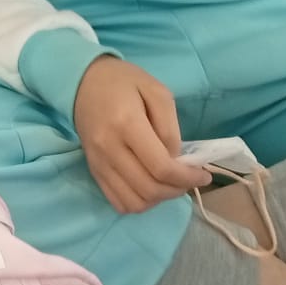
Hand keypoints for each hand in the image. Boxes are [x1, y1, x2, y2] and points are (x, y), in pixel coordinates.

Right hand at [72, 55, 210, 214]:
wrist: (82, 82)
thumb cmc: (123, 82)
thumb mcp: (156, 91)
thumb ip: (170, 127)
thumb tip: (175, 160)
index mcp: (127, 125)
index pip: (161, 167)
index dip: (187, 178)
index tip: (203, 175)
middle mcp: (109, 149)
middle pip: (149, 189)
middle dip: (176, 190)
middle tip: (188, 179)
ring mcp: (99, 163)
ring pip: (134, 203)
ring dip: (158, 199)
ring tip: (168, 183)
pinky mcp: (93, 170)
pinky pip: (118, 202)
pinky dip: (139, 202)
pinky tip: (149, 187)